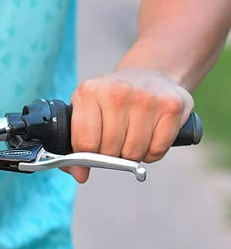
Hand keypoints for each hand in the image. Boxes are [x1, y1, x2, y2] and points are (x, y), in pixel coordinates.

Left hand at [68, 68, 193, 182]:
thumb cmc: (111, 100)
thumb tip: (80, 175)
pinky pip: (157, 150)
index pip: (85, 143)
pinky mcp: (172, 106)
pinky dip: (152, 152)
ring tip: (131, 137)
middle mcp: (118, 92)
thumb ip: (75, 144)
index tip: (90, 157)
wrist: (148, 73)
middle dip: (110, 155)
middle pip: (110, 151)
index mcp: (89, 92)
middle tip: (114, 142)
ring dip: (132, 155)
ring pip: (134, 154)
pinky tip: (149, 137)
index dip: (86, 158)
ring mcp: (147, 98)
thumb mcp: (85, 112)